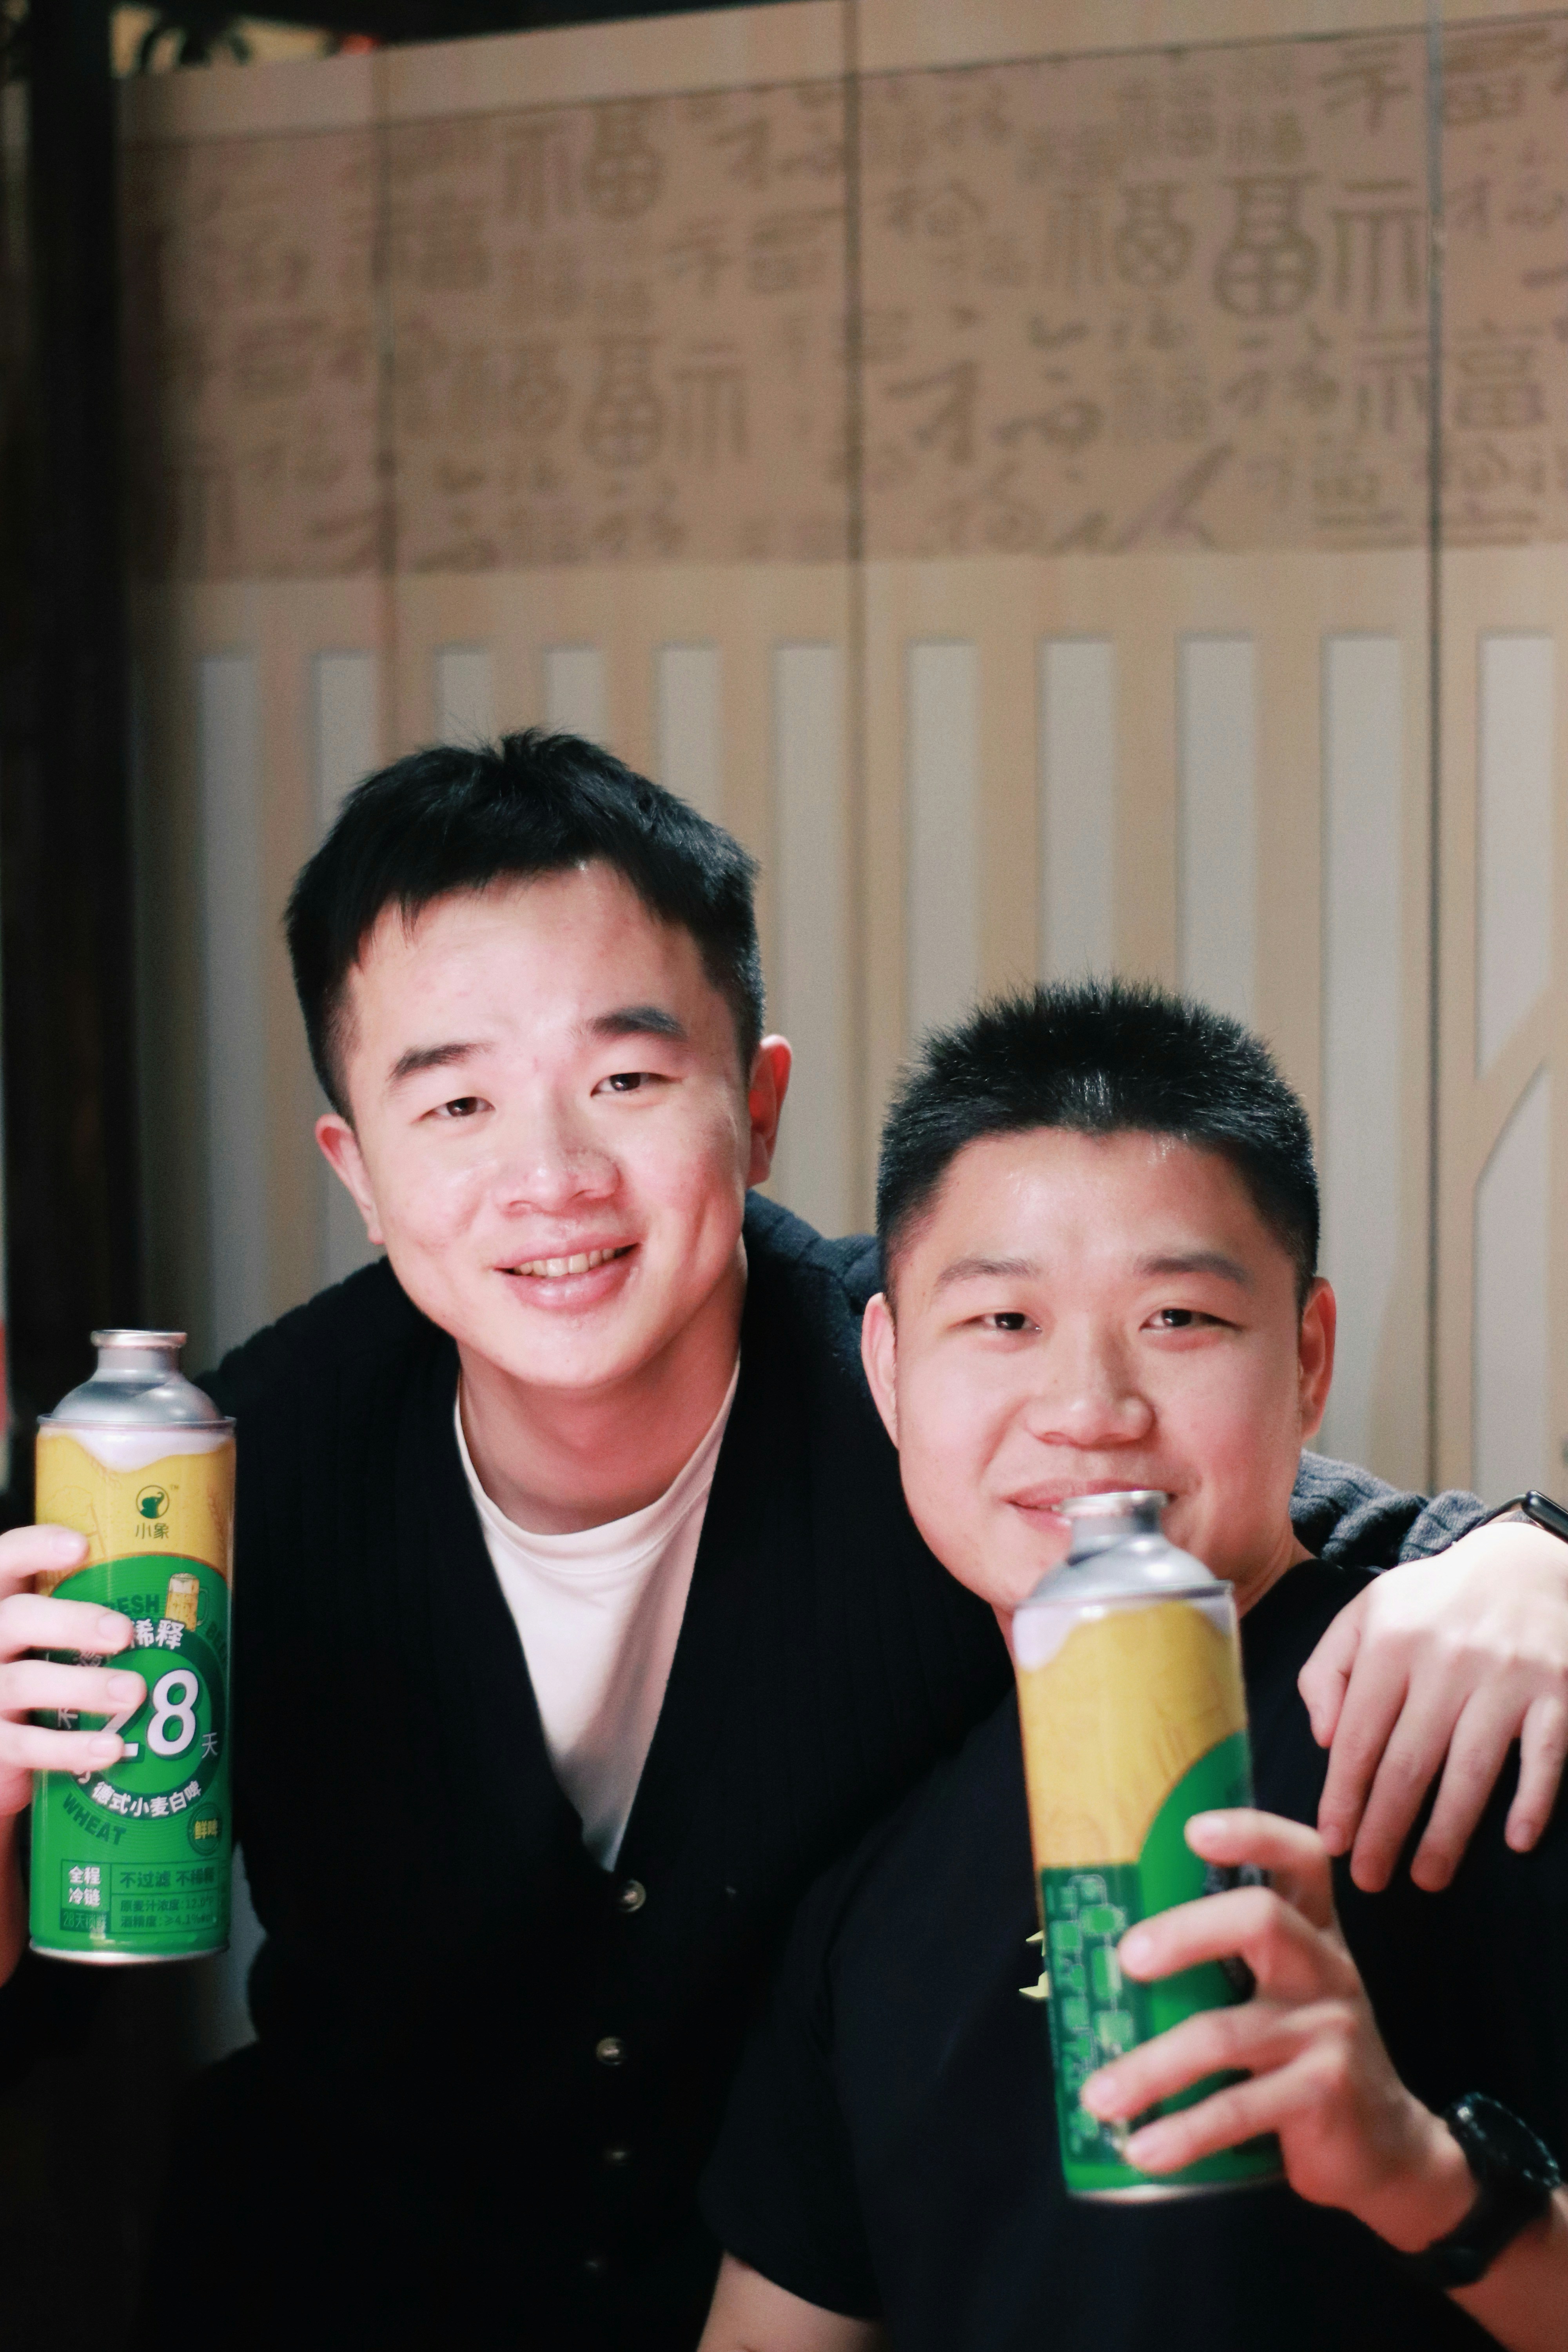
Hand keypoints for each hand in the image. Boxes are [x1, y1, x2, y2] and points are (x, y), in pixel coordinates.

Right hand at [0, 1525, 145, 1817]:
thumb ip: (80, 1612)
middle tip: (124, 1633)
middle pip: (17, 1618)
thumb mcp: (43, 1636)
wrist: (0, 1745)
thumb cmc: (35, 1674)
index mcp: (1, 1605)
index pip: (4, 1561)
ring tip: (134, 1693)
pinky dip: (72, 1748)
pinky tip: (111, 1748)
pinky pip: (27, 1745)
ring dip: (84, 1687)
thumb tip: (172, 1593)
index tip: (80, 1545)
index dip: (34, 1549)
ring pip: (23, 1682)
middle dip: (72, 1622)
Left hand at [1080, 1811, 1475, 2250]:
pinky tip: (1143, 2148)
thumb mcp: (1282, 1992)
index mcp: (1313, 1932)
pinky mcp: (1324, 2094)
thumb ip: (1224, 1962)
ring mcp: (1329, 2030)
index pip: (1300, 1858)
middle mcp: (1325, 1969)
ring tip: (1096, 2095)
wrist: (1387, 2146)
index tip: (1194, 1829)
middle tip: (1126, 1957)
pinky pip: (1241, 2108)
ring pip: (1229, 2034)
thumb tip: (1102, 1951)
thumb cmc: (1306, 2052)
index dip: (1253, 1835)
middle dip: (1187, 1932)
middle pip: (1261, 1921)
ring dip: (1153, 2068)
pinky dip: (1184, 2132)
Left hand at [1297, 1524, 1567, 1891]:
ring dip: (1447, 1833)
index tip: (1333, 1842)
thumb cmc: (1431, 1604)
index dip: (1343, 1796)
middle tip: (1369, 1879)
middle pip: (1409, 1763)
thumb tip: (1324, 1738)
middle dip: (1385, 1829)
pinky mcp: (1559, 1690)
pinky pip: (1545, 1755)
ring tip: (1426, 1877)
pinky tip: (1514, 1841)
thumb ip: (1328, 1670)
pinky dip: (1532, 1800)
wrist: (1521, 1565)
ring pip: (1472, 1771)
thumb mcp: (1366, 1615)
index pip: (1359, 1737)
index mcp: (1392, 1641)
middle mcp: (1448, 1659)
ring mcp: (1508, 1676)